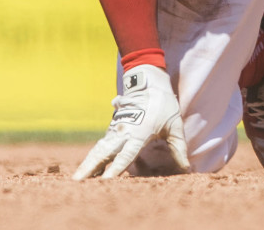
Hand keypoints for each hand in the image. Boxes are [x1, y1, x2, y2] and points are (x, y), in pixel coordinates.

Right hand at [72, 64, 190, 179]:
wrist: (148, 81)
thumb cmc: (163, 103)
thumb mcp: (175, 125)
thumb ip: (178, 148)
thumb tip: (186, 168)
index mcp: (139, 133)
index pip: (126, 155)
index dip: (116, 168)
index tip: (105, 180)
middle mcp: (123, 133)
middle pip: (104, 153)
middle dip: (90, 167)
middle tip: (77, 181)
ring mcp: (115, 130)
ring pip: (99, 149)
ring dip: (87, 163)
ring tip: (76, 178)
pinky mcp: (112, 127)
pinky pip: (101, 144)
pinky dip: (93, 156)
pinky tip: (87, 167)